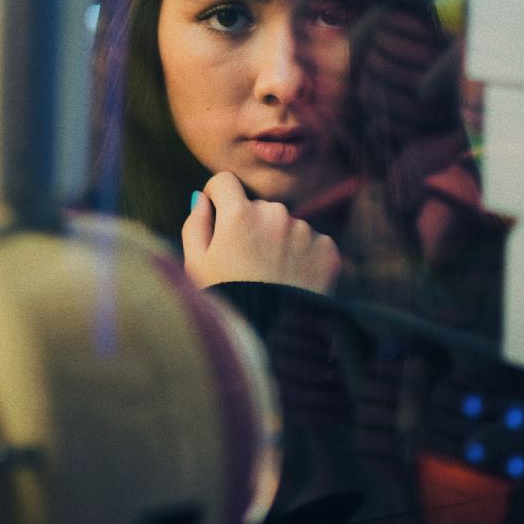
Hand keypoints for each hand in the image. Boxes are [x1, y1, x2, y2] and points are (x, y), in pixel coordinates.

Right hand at [181, 171, 340, 293]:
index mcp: (238, 215)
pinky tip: (292, 283)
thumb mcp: (197, 267)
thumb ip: (195, 225)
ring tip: (270, 278)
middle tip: (246, 264)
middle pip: (257, 207)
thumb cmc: (228, 303)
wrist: (275, 341)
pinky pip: (310, 242)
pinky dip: (302, 257)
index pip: (225, 182)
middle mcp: (274, 214)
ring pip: (285, 225)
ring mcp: (304, 231)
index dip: (217, 196)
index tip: (216, 212)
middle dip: (250, 225)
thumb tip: (201, 199)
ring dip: (277, 242)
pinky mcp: (327, 249)